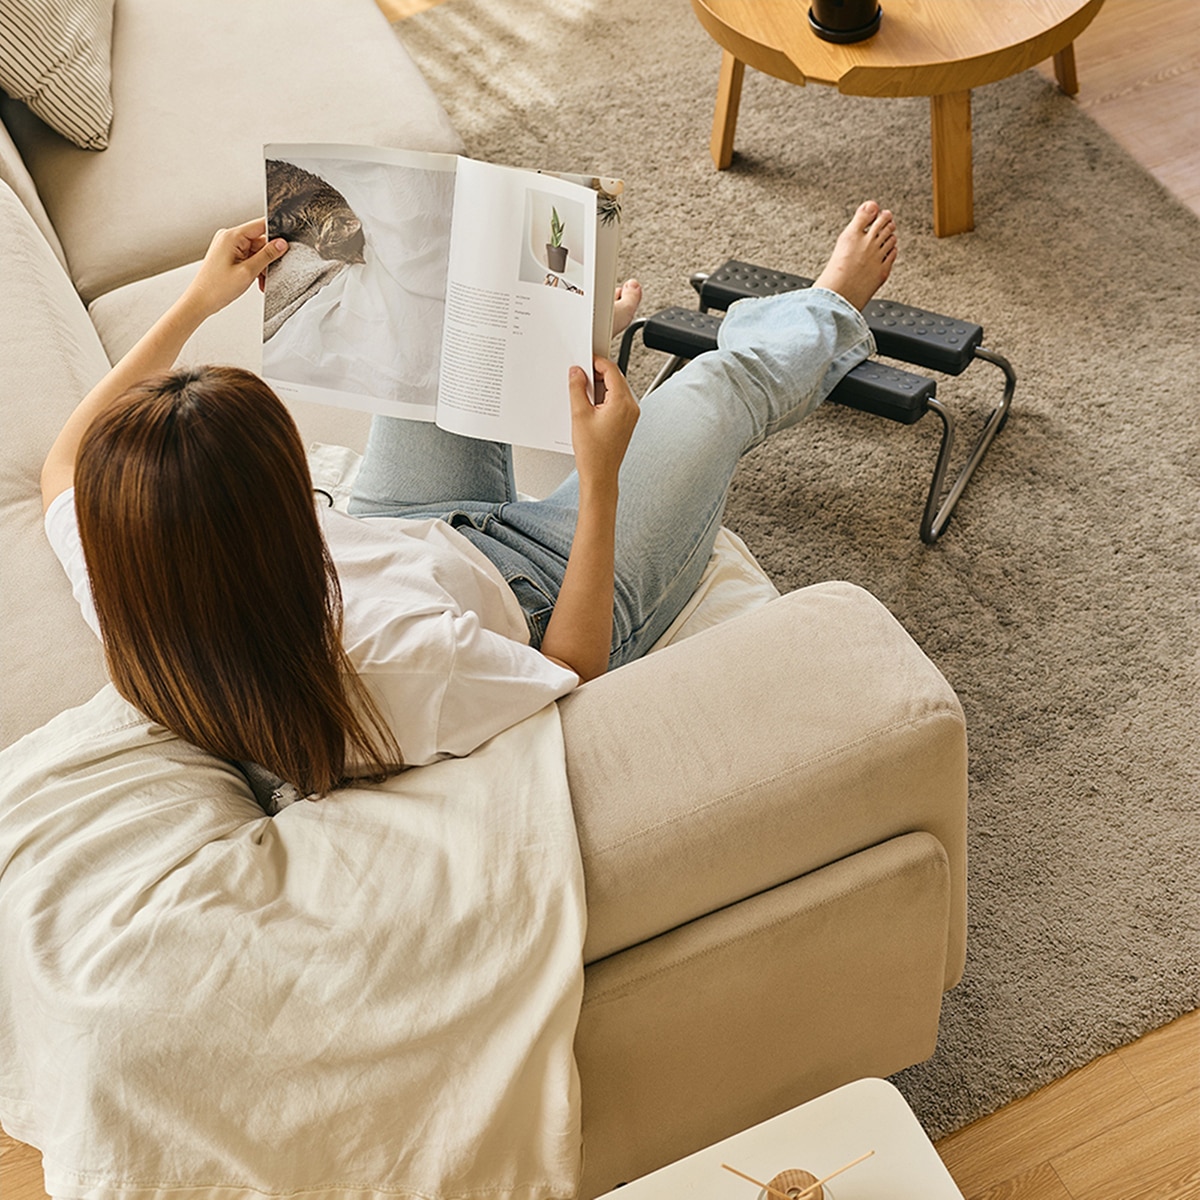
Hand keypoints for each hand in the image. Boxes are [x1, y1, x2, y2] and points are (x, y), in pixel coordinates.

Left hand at [183, 219, 287, 319]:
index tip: (285, 246)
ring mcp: (227, 246)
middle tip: (268, 273)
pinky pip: (248, 257)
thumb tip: (281, 244)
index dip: (275, 235)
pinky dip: (254, 268)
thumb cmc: (217, 287)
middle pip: (259, 241)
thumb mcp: (248, 271)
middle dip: (267, 258)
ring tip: (259, 281)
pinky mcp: (228, 255)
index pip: (260, 226)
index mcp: (231, 236)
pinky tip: (255, 280)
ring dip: (261, 266)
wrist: (200, 301)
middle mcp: (228, 237)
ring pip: (255, 251)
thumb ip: (267, 255)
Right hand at [568, 356, 638, 491]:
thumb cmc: (593, 452)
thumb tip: (577, 373)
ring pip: (616, 389)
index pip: (612, 370)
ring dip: (599, 387)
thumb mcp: (579, 414)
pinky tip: (590, 406)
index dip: (596, 362)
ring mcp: (631, 415)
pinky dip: (604, 398)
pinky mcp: (627, 421)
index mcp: (622, 402)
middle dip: (597, 375)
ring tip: (583, 395)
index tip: (584, 362)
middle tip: (580, 377)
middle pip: (615, 378)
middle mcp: (631, 407)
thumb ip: (577, 388)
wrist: (600, 474)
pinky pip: (617, 401)